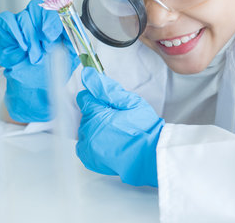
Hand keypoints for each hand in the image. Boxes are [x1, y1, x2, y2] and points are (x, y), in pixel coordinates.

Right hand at [0, 0, 78, 121]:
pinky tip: (23, 47)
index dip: (57, 15)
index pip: (56, 5)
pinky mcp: (7, 29)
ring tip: (36, 55)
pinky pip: (7, 20)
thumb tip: (77, 32)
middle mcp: (38, 18)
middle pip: (39, 6)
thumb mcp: (70, 55)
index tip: (57, 31)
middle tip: (48, 43)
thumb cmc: (52, 67)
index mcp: (55, 21)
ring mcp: (22, 22)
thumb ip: (75, 41)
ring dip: (32, 37)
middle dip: (45, 24)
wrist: (36, 84)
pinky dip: (16, 33)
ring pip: (24, 16)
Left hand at [76, 67, 163, 186]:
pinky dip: (95, 141)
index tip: (111, 105)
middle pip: (86, 114)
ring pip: (86, 128)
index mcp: (96, 114)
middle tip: (118, 120)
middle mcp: (87, 131)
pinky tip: (111, 141)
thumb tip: (87, 74)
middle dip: (99, 113)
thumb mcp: (130, 101)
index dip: (99, 99)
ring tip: (117, 132)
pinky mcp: (88, 158)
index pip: (84, 98)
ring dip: (97, 127)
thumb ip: (106, 88)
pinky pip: (86, 143)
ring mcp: (87, 146)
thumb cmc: (144, 129)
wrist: (150, 155)